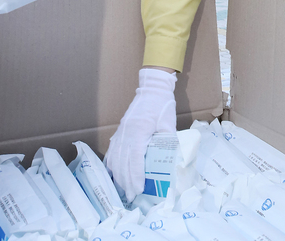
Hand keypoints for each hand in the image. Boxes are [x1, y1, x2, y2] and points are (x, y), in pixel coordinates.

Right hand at [104, 67, 176, 201]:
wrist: (152, 88)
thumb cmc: (162, 105)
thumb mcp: (168, 123)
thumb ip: (169, 141)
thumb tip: (173, 159)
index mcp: (138, 131)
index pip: (135, 159)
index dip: (136, 176)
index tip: (138, 189)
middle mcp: (126, 133)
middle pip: (123, 162)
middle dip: (126, 181)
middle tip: (131, 196)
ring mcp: (120, 132)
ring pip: (116, 159)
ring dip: (118, 176)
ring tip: (123, 190)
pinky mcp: (119, 131)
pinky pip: (112, 151)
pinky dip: (111, 164)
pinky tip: (113, 174)